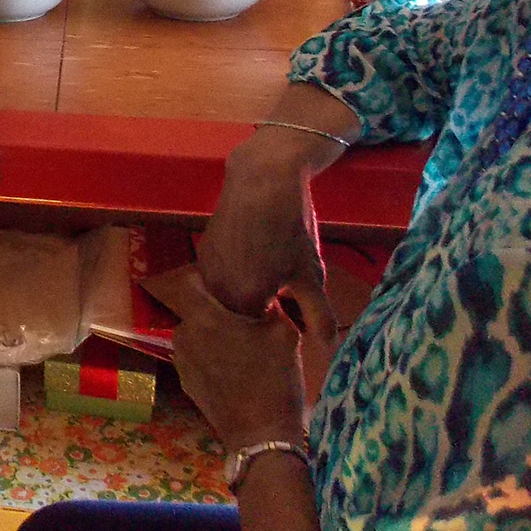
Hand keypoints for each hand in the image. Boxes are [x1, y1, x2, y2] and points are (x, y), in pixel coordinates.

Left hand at [144, 265, 313, 450]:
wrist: (261, 436)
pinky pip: (197, 357)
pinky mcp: (186, 383)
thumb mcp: (283, 334)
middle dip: (215, 309)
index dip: (205, 276)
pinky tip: (235, 366)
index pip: (188, 281)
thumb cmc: (274, 380)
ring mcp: (181, 362)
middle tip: (244, 314)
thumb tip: (265, 297)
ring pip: (196, 334)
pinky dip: (211, 355)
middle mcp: (183, 336)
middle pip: (195, 310)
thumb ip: (270, 307)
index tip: (224, 277)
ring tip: (243, 342)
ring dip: (213, 333)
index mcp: (202, 319)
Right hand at [196, 128, 336, 345]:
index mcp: (243, 302)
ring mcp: (205, 270)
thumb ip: (318, 315)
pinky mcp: (202, 251)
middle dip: (259, 312)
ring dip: (244, 294)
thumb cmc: (289, 228)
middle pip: (239, 317)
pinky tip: (252, 257)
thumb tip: (327, 349)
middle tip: (282, 293)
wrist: (262, 180)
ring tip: (267, 273)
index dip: (277, 325)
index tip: (290, 310)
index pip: (257, 334)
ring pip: (226, 298)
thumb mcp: (310, 274)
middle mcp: (216, 291)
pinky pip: (217, 278)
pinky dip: (233, 276)